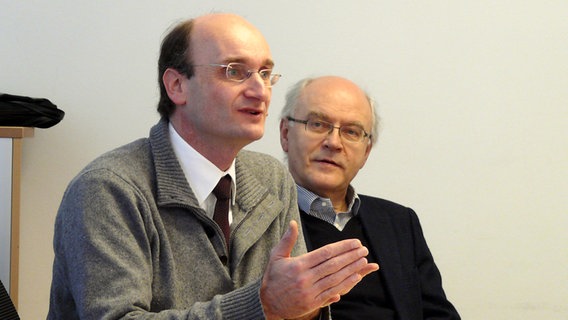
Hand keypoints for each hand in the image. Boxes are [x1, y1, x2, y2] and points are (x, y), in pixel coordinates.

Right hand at [260, 220, 378, 319]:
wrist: (267, 304)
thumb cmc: (273, 278)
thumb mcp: (276, 256)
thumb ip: (287, 240)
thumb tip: (293, 223)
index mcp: (298, 265)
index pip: (325, 253)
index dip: (342, 247)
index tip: (354, 242)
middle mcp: (305, 278)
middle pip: (333, 265)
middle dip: (350, 256)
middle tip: (363, 249)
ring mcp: (310, 291)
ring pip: (335, 278)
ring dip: (352, 269)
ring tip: (363, 261)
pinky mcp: (312, 303)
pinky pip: (333, 292)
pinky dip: (346, 284)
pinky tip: (356, 277)